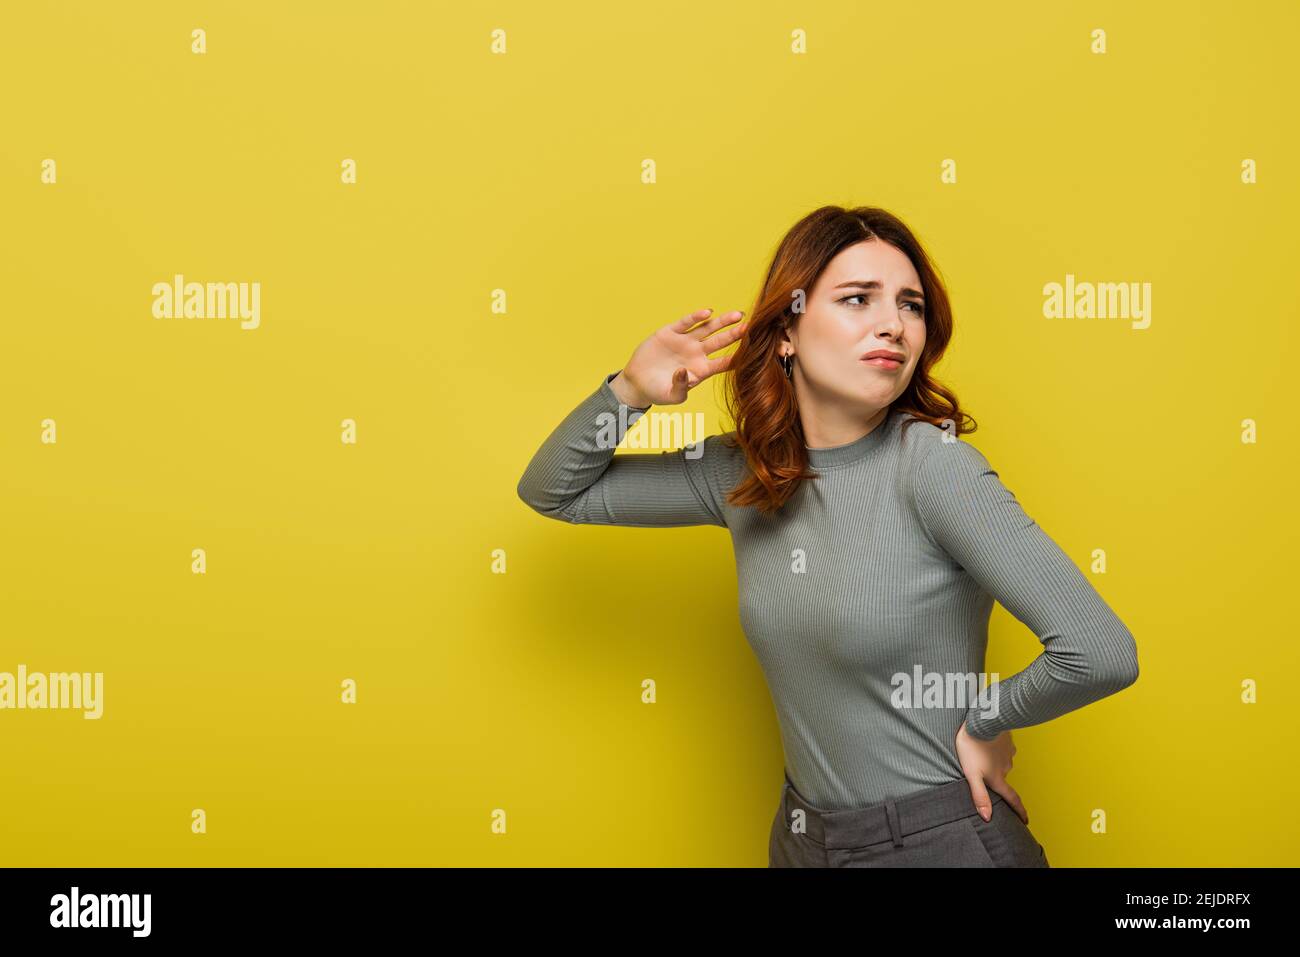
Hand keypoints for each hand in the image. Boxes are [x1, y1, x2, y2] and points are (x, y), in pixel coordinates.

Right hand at [609, 308, 747, 407]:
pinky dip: (696, 317)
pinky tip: (707, 312)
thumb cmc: (656, 392)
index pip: (723, 363)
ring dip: (722, 322)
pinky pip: (686, 323)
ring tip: (737, 315)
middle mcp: (696, 353)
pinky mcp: (670, 332)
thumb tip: (685, 372)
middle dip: (735, 334)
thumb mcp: (670, 396)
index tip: (752, 352)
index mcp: (700, 370)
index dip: (737, 357)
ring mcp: (684, 342)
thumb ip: (681, 387)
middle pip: (720, 342)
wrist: (637, 382)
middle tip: (750, 327)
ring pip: (707, 329)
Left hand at [955, 722, 1029, 824]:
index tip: (1025, 820)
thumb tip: (987, 817)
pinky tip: (986, 742)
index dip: (1019, 811)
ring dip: (994, 760)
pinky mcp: (1008, 741)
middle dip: (996, 778)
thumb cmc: (972, 747)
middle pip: (1003, 778)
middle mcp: (1006, 768)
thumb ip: (979, 796)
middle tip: (983, 772)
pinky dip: (996, 748)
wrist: (981, 722)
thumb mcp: (972, 774)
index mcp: (997, 778)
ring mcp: (1009, 753)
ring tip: (980, 754)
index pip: (1011, 799)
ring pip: (1002, 762)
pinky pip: (1003, 748)